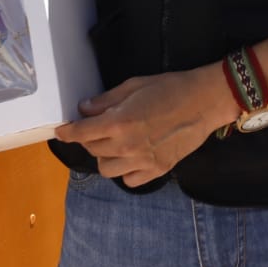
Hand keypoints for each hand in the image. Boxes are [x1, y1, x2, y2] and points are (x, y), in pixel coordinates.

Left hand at [54, 66, 231, 186]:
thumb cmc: (171, 87)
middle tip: (99, 129)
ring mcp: (142, 160)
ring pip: (106, 169)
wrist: (205, 101)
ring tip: (115, 146)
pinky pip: (129, 181)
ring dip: (105, 157)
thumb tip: (85, 109)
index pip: (80, 133)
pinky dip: (125, 172)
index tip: (61, 131)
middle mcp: (126, 145)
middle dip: (90, 138)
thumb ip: (107, 100)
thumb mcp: (135, 85)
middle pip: (92, 150)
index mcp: (118, 122)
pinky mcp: (157, 169)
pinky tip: (132, 159)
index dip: (67, 132)